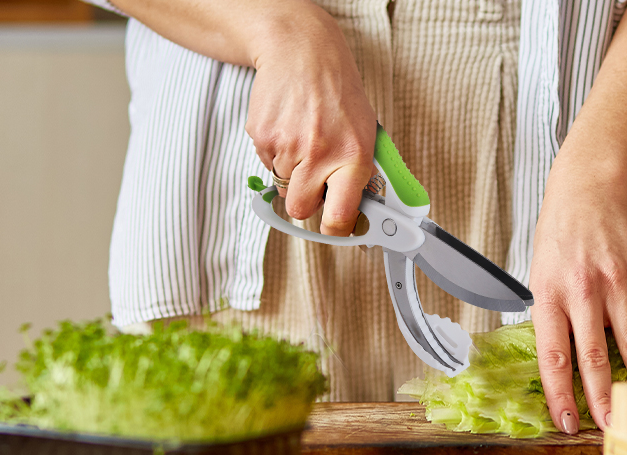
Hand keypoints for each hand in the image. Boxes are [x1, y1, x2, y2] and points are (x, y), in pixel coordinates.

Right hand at [245, 8, 375, 235]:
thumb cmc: (337, 91)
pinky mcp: (262, 136)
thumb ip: (359, 172)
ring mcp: (287, 146)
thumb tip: (361, 210)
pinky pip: (266, 162)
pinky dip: (275, 151)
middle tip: (313, 178)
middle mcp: (320, 154)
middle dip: (304, 199)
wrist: (302, 52)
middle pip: (300, 208)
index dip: (336, 229)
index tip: (335, 229)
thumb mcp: (364, 130)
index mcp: (353, 156)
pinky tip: (287, 127)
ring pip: (282, 184)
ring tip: (303, 137)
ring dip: (290, 170)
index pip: (341, 215)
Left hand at [530, 185, 626, 434]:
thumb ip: (552, 320)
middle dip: (604, 400)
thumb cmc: (559, 239)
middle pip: (595, 357)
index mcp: (550, 294)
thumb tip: (563, 369)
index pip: (554, 356)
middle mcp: (584, 292)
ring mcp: (618, 285)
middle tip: (613, 432)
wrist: (591, 193)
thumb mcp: (540, 278)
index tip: (567, 423)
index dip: (560, 394)